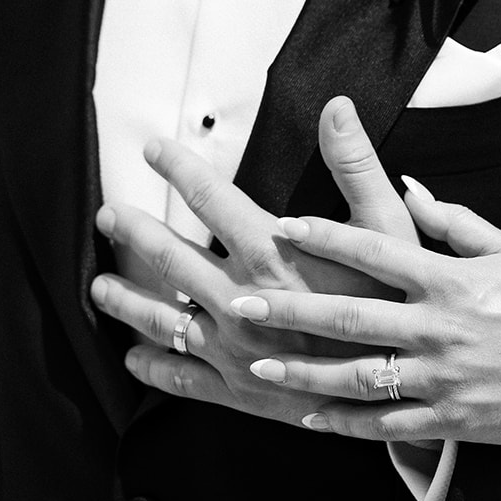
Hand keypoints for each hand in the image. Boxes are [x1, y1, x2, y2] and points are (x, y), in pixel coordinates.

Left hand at [90, 95, 417, 423]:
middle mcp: (241, 300)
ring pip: (163, 322)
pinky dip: (154, 368)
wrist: (401, 384)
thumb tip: (336, 109)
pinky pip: (183, 379)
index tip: (154, 149)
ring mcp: (234, 349)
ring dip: (126, 302)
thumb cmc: (397, 302)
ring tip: (99, 288)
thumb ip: (354, 164)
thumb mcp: (387, 226)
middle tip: (108, 215)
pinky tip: (135, 361)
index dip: (179, 169)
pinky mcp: (240, 391)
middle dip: (135, 233)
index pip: (211, 198)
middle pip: (170, 259)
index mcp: (271, 254)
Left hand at [231, 181, 500, 445]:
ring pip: (356, 377)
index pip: (376, 251)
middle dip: (290, 309)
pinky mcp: (452, 420)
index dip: (325, 237)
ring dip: (302, 370)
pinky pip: (386, 425)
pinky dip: (344, 423)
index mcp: (452, 279)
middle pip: (350, 317)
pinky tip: (310, 417)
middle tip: (241, 303)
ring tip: (259, 363)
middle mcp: (440, 328)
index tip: (283, 225)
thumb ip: (456, 222)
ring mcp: (443, 379)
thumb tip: (413, 191)